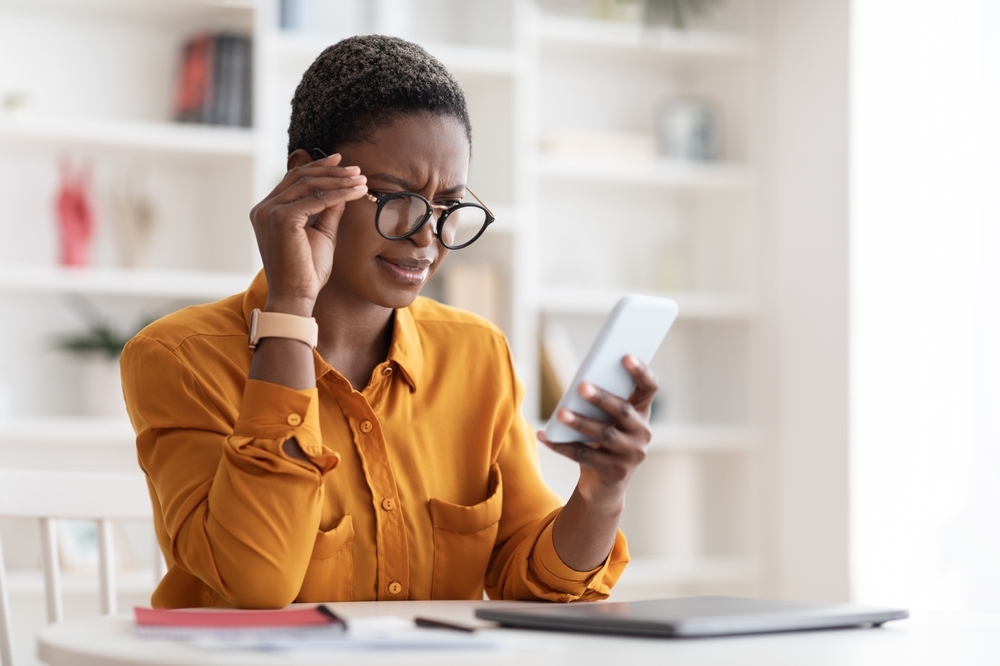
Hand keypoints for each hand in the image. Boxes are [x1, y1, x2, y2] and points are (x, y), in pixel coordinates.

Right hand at [249, 152, 367, 315]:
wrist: (296, 297)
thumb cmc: (307, 271)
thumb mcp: (321, 233)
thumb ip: (328, 210)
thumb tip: (343, 186)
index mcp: (267, 211)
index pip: (293, 180)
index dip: (318, 168)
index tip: (341, 162)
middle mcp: (264, 208)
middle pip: (301, 177)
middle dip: (332, 171)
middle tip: (357, 170)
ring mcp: (269, 212)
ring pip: (310, 185)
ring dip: (339, 180)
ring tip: (361, 180)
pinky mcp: (281, 219)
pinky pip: (316, 199)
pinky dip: (339, 194)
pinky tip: (357, 192)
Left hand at [538, 355, 658, 510]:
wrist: (604, 484)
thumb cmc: (602, 440)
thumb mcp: (606, 419)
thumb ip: (601, 402)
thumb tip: (579, 385)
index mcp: (642, 412)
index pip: (649, 387)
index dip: (640, 372)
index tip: (625, 356)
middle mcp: (642, 433)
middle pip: (623, 411)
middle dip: (602, 398)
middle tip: (581, 385)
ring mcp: (630, 455)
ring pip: (604, 434)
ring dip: (580, 422)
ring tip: (561, 412)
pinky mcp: (613, 473)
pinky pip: (584, 456)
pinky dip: (561, 445)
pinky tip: (544, 435)